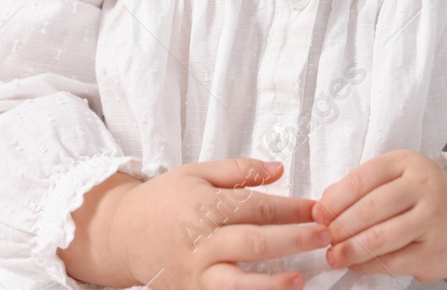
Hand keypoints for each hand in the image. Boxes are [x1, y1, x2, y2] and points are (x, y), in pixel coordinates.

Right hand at [111, 157, 330, 289]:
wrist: (121, 234)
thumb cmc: (163, 199)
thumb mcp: (197, 172)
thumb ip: (239, 170)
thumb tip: (279, 169)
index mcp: (204, 206)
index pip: (256, 206)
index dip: (291, 208)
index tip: (318, 209)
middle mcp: (201, 242)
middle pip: (253, 242)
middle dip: (293, 239)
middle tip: (325, 236)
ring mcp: (196, 273)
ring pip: (238, 281)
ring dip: (272, 282)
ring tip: (301, 278)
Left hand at [312, 150, 446, 283]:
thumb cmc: (421, 198)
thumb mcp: (395, 178)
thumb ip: (360, 187)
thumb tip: (323, 206)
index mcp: (408, 162)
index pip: (362, 178)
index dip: (335, 199)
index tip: (317, 214)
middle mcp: (424, 187)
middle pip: (370, 208)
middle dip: (340, 226)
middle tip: (323, 238)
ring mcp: (433, 220)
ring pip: (381, 238)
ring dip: (351, 249)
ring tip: (333, 255)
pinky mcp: (436, 252)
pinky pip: (394, 262)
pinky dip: (369, 266)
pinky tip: (356, 265)